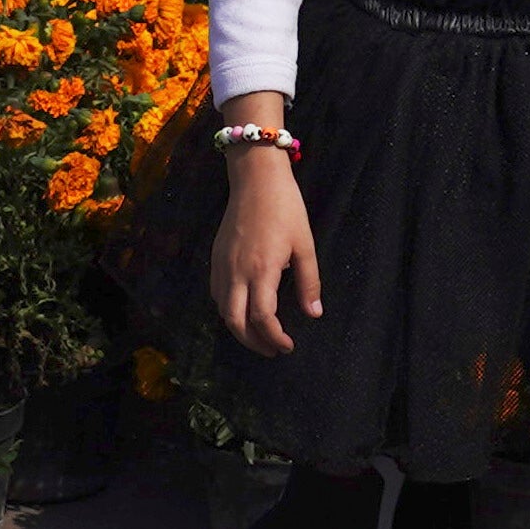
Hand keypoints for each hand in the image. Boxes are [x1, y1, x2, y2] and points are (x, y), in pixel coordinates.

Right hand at [211, 147, 320, 355]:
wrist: (255, 178)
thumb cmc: (285, 208)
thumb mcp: (305, 244)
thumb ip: (309, 282)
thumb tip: (314, 313)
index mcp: (262, 270)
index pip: (263, 318)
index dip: (275, 338)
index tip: (287, 345)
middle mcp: (237, 271)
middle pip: (235, 322)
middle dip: (253, 343)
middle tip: (272, 349)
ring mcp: (222, 264)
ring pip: (222, 310)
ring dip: (240, 328)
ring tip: (260, 334)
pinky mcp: (215, 257)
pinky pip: (217, 293)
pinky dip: (228, 309)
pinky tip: (243, 309)